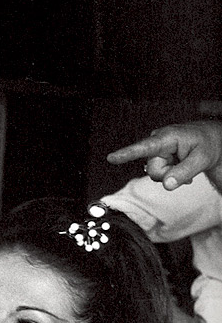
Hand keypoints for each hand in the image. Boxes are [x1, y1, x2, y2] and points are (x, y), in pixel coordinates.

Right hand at [106, 121, 221, 189]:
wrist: (210, 141)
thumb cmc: (208, 144)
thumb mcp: (202, 158)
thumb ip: (184, 172)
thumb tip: (167, 185)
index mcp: (167, 137)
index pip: (144, 147)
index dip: (127, 154)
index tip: (111, 158)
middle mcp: (157, 142)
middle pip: (153, 170)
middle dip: (169, 175)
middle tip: (186, 169)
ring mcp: (156, 151)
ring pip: (155, 174)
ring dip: (171, 175)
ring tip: (184, 166)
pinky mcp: (157, 157)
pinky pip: (158, 174)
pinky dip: (170, 175)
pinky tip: (180, 167)